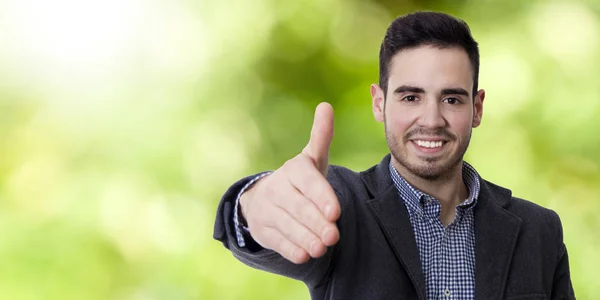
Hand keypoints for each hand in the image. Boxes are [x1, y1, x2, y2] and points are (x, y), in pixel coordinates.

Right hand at [240, 102, 340, 263]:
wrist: (265, 199)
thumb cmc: (300, 180)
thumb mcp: (311, 159)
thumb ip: (321, 136)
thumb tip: (326, 106)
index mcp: (294, 169)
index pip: (307, 182)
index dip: (321, 196)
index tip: (336, 212)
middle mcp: (278, 188)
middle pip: (298, 208)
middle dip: (317, 223)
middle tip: (334, 236)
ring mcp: (268, 210)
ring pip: (288, 226)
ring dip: (306, 238)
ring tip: (323, 248)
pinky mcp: (263, 230)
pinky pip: (277, 240)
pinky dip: (291, 249)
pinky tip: (305, 255)